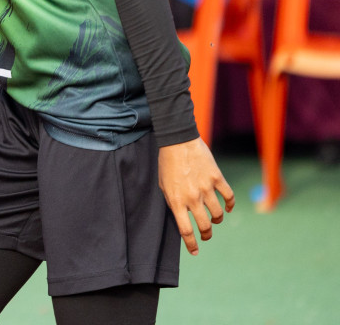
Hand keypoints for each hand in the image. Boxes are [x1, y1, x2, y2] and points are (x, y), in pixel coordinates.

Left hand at [158, 138, 233, 254]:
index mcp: (176, 200)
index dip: (191, 244)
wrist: (177, 141)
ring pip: (218, 214)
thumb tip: (183, 219)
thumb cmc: (167, 163)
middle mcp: (192, 197)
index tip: (195, 252)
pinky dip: (230, 205)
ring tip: (215, 219)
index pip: (185, 230)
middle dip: (206, 234)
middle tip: (206, 235)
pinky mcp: (217, 178)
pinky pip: (229, 197)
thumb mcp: (163, 185)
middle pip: (205, 226)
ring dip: (217, 220)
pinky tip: (228, 207)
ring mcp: (206, 188)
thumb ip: (174, 202)